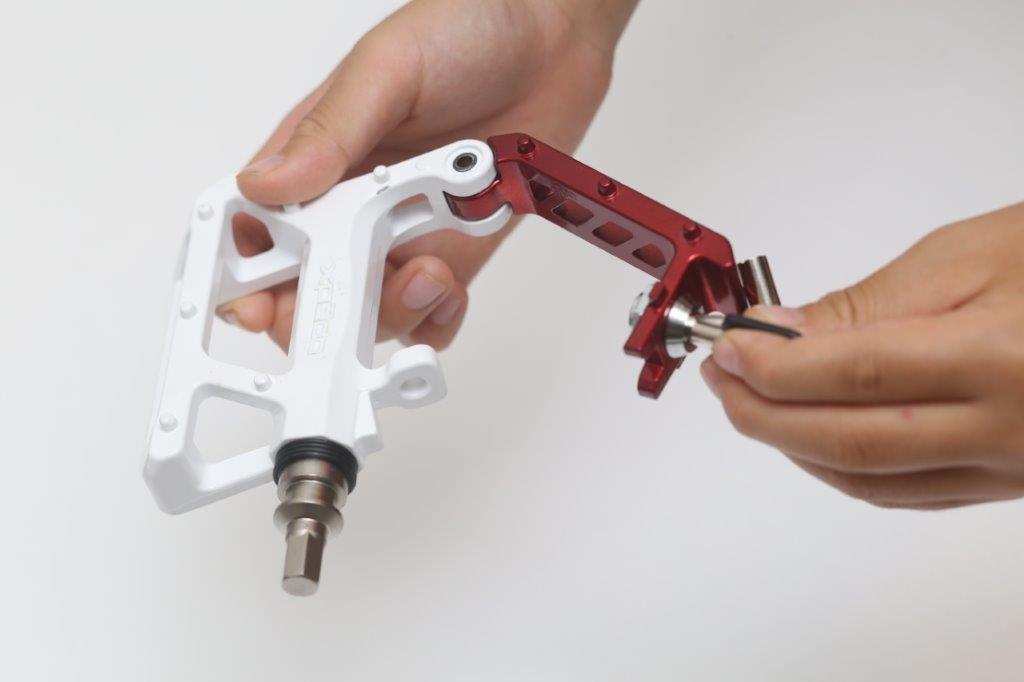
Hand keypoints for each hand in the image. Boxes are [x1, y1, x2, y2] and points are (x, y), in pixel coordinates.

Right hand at [223, 0, 637, 349]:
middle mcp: (350, 203)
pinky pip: (430, 312)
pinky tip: (449, 292)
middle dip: (316, 313)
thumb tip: (266, 184)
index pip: (256, 226)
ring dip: (391, 311)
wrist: (553, 41)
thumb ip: (329, 132)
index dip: (247, 274)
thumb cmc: (465, 31)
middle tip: (348, 304)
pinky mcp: (453, 252)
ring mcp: (401, 234)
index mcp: (313, 155)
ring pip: (369, 311)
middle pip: (305, 286)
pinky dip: (435, 320)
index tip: (260, 301)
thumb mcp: (385, 69)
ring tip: (429, 272)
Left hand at [700, 202, 1023, 509]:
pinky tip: (812, 439)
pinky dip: (846, 470)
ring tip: (754, 404)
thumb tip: (782, 334)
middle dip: (766, 416)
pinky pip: (909, 495)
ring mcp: (1012, 469)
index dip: (775, 367)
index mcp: (1001, 361)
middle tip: (723, 380)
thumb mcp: (973, 256)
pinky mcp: (1012, 485)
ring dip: (796, 448)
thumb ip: (872, 305)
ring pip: (873, 481)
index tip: (729, 347)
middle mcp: (1010, 430)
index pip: (853, 374)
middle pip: (851, 443)